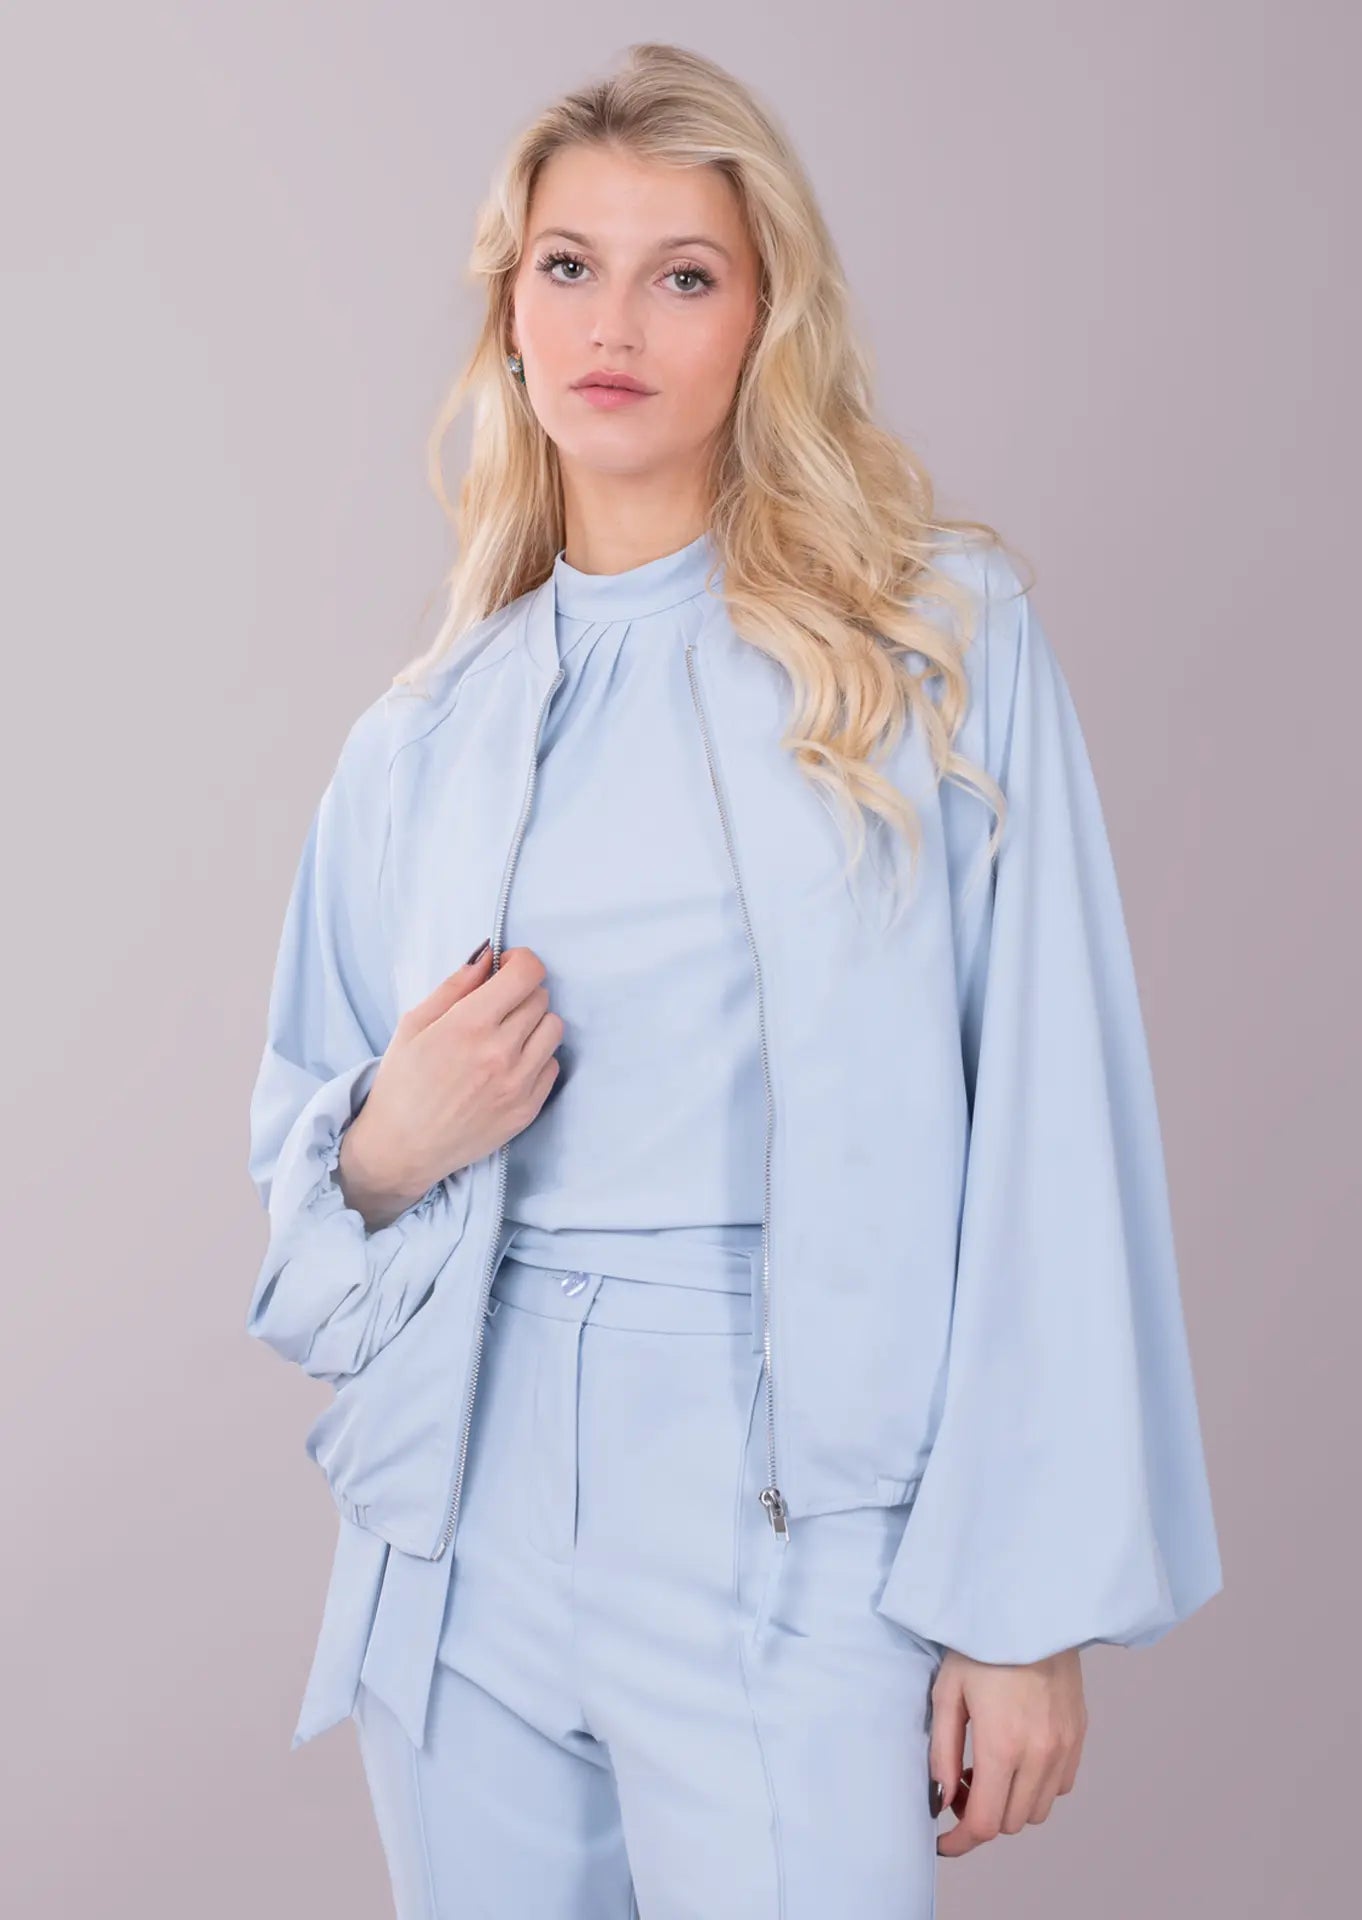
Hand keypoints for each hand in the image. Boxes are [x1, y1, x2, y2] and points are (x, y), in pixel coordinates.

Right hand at [340, 944, 562, 1218]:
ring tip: (506, 1035)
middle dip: (521, 993)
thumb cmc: (402, 1083)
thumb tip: (488, 956)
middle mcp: (502, 1052)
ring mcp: (519, 1083)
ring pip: (553, 1029)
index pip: (527, 973)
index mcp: (470, 1025)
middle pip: (541, 997)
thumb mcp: (414, 1024)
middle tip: (496, 1006)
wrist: (402, 1148)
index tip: (507, 968)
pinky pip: (552, 1065)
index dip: (521, 962)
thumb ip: (455, 986)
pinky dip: (536, 1058)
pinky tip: (508, 1065)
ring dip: (534, 1023)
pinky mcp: (528, 1109)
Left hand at [929, 1647, 1086, 1855]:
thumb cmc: (981, 1644)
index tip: (942, 1840)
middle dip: (982, 1816)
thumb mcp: (948, 1693)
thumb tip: (941, 1798)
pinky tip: (1018, 1757)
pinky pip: (1060, 1785)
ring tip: (990, 1768)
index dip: (960, 1841)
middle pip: (1011, 1822)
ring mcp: (1065, 1746)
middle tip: (961, 1784)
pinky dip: (1037, 1786)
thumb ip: (943, 1752)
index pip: (985, 1823)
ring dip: (1011, 1803)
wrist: (1030, 1607)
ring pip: (1038, 1810)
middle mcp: (1040, 1754)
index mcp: (1003, 1745)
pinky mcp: (1079, 1735)